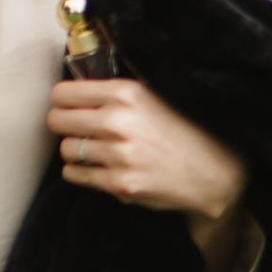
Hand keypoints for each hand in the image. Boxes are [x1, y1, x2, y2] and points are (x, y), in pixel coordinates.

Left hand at [49, 79, 249, 262]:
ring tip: (93, 149)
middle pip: (57, 120)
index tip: (69, 105)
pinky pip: (76, 175)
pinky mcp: (120, 184)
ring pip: (67, 149)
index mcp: (126, 93)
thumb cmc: (186, 130)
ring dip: (75, 150)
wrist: (215, 172)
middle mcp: (118, 122)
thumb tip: (79, 88)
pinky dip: (81, 171)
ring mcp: (118, 155)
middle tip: (77, 128)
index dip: (63, 100)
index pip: (63, 93)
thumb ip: (119, 91)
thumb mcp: (156, 96)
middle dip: (64, 124)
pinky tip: (99, 167)